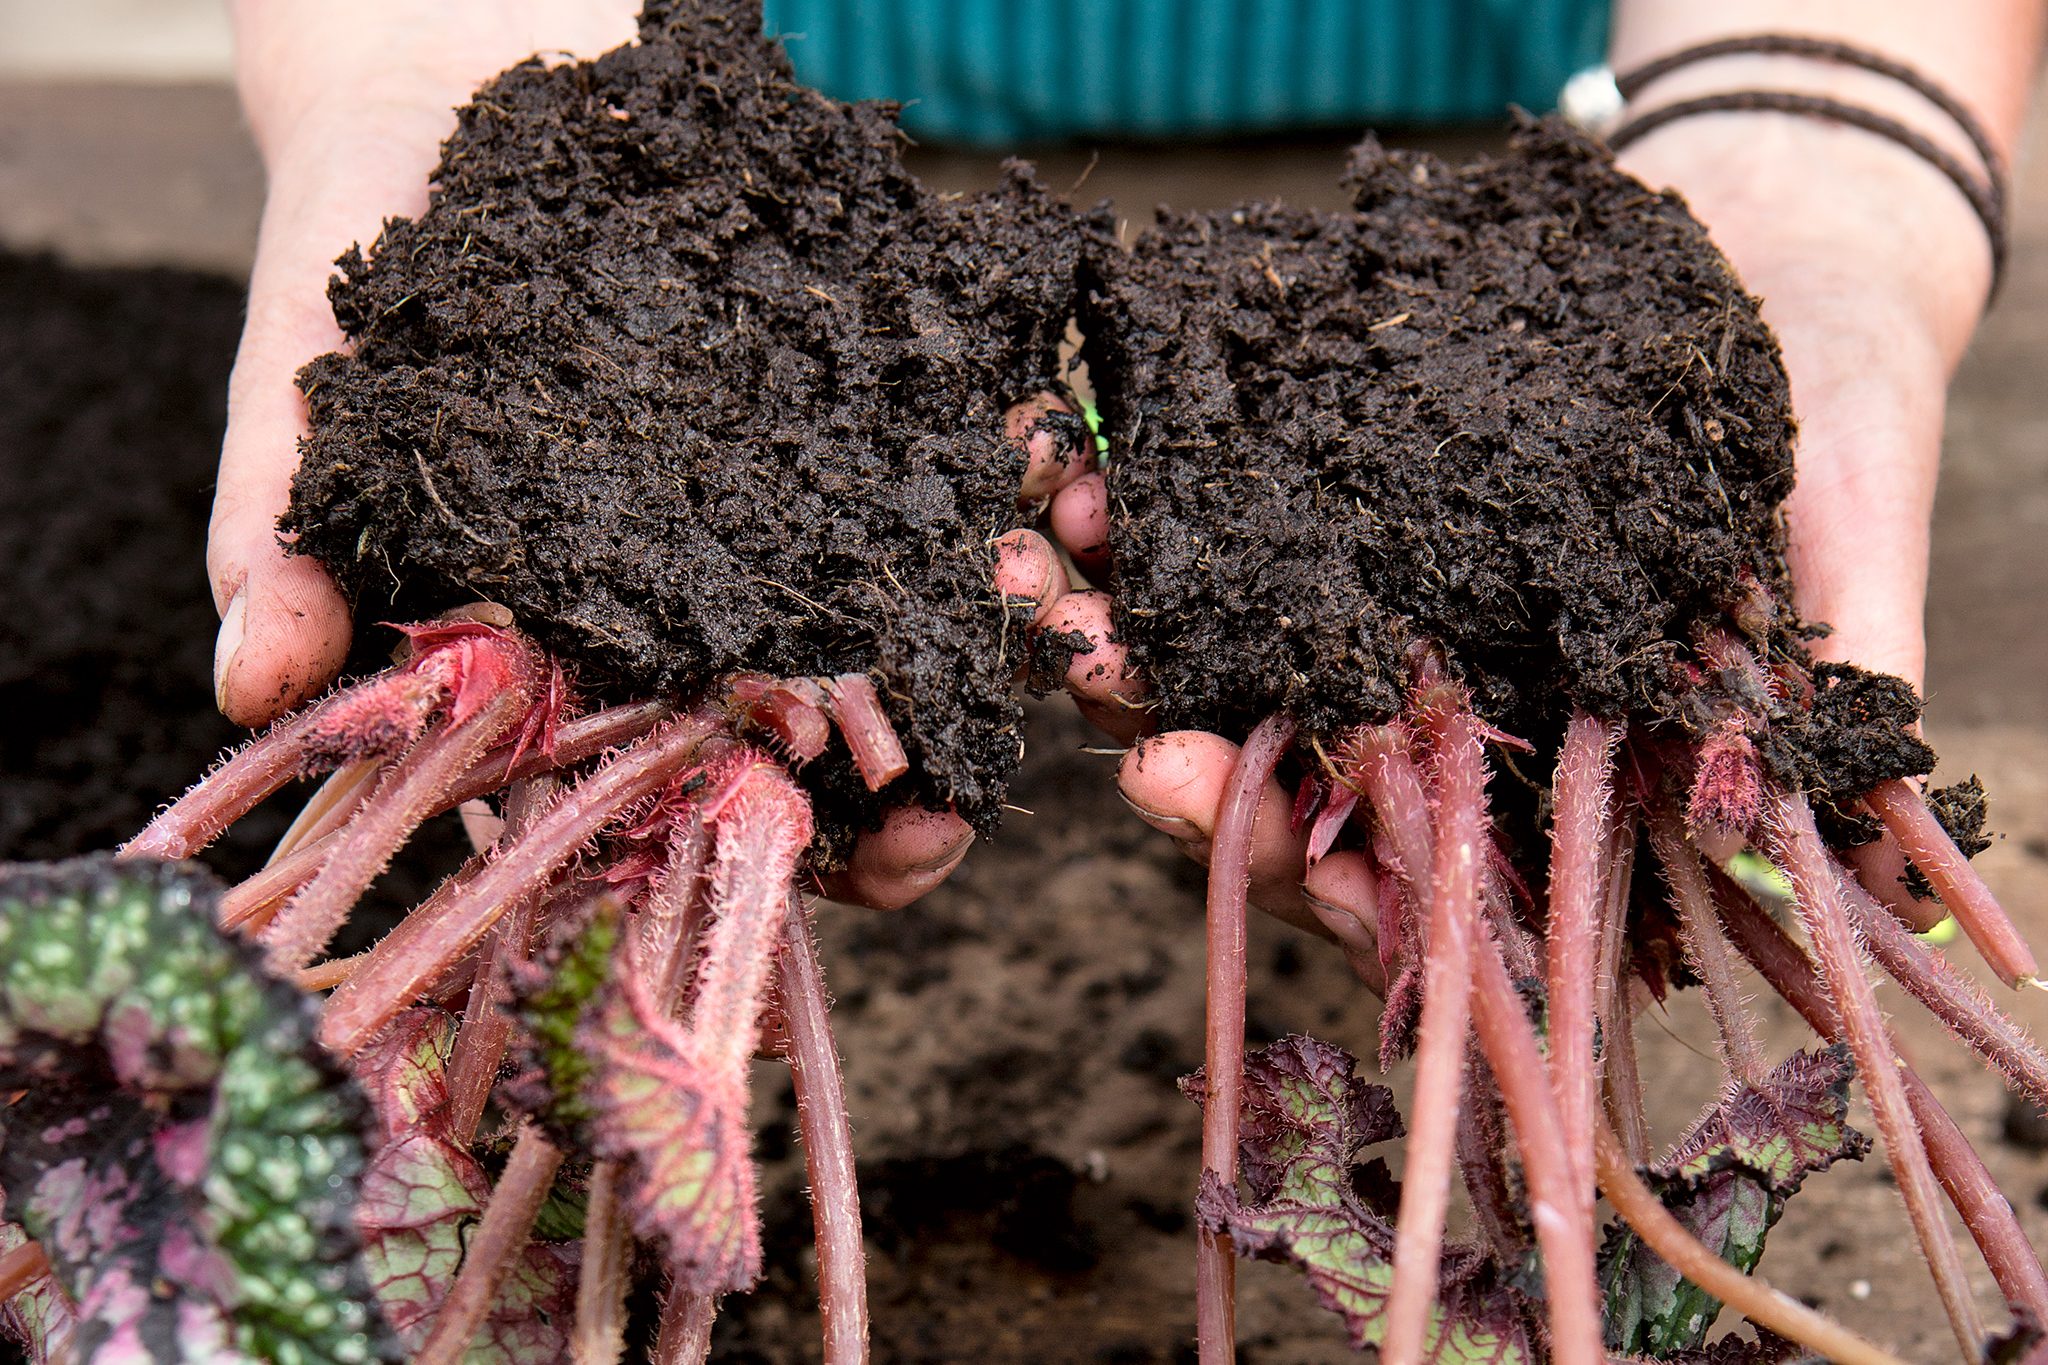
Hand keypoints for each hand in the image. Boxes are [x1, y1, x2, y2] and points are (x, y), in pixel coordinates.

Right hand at [217, 3, 1090, 910]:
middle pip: (806, 732)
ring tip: (1033, 632)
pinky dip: (1003, 462)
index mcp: (573, 633)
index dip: (746, 854)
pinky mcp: (843, 380)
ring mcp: (779, 489)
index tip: (837, 882)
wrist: (454, 74)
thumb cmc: (368, 248)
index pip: (661, 789)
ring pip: (899, 598)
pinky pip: (940, 434)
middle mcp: (691, 585)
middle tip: (961, 814)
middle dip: (897, 788)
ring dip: (976, 636)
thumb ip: (283, 529)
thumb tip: (244, 688)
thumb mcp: (314, 386)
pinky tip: (1046, 479)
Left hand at [1069, 113, 1994, 938]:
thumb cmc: (1845, 428)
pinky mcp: (1355, 526)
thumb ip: (1818, 692)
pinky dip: (1167, 525)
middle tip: (1080, 655)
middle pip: (1291, 788)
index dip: (1301, 862)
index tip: (1185, 789)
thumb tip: (1827, 836)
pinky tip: (1097, 477)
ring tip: (1052, 561)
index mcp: (1565, 783)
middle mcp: (1465, 726)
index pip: (1418, 877)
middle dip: (1169, 738)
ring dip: (1135, 632)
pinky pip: (1246, 548)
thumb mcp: (1851, 547)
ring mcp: (1400, 626)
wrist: (1809, 280)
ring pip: (1242, 673)